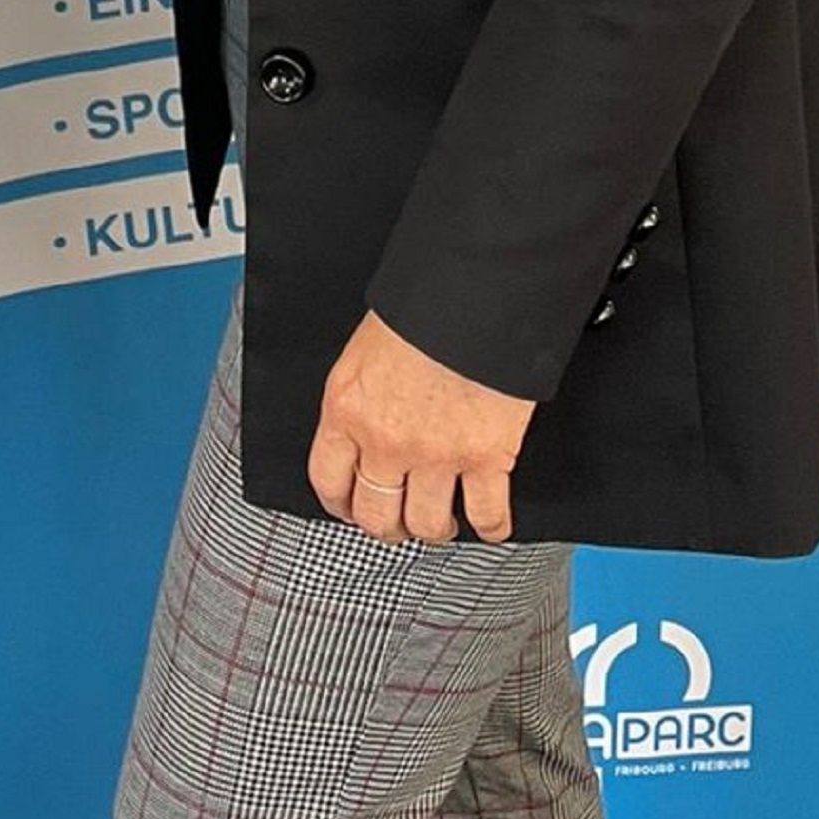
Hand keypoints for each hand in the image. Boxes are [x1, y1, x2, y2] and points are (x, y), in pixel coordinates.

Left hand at [308, 310, 533, 546]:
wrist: (473, 290)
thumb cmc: (421, 305)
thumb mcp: (365, 348)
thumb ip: (361, 394)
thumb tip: (365, 423)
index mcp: (347, 407)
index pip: (328, 479)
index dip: (339, 503)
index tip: (349, 507)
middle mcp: (385, 440)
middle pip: (376, 515)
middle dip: (385, 524)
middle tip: (396, 520)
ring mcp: (437, 454)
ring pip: (427, 524)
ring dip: (434, 527)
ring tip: (441, 520)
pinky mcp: (487, 458)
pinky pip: (488, 516)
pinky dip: (491, 527)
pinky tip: (489, 523)